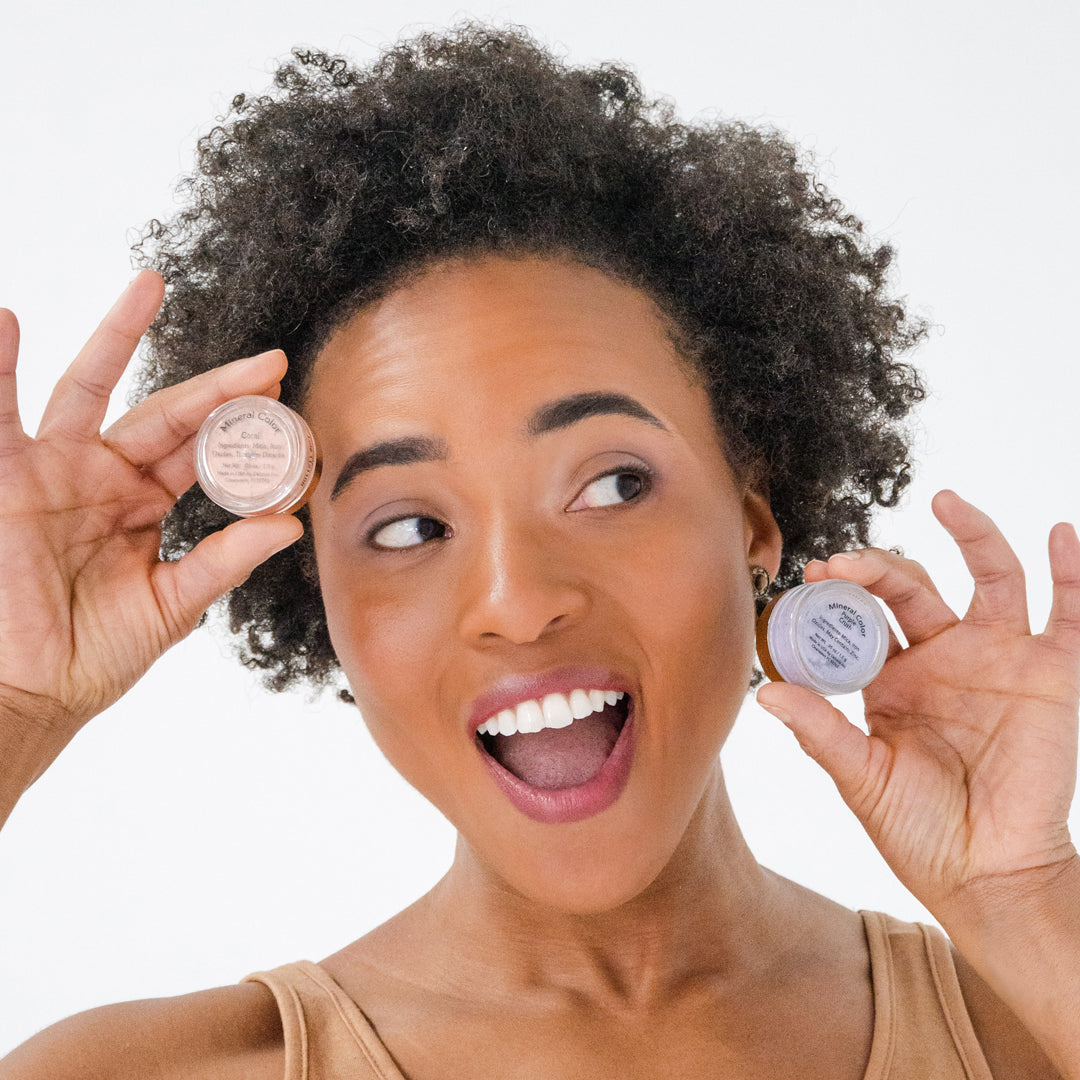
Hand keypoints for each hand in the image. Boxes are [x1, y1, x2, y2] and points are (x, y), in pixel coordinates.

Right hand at [0, 271, 302, 768]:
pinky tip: (7, 320)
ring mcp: (54, 467)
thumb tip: (291, 524)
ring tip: (151, 285)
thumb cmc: (93, 655)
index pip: (203, 451)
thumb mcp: (171, 604)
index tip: (287, 399)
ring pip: (87, 386)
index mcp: (144, 503)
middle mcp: (103, 475)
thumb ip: (225, 559)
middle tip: (268, 359)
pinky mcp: (5, 473)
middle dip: (216, 386)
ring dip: (116, 337)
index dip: (242, 426)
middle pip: (165, 411)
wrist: (25, 690)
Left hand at [756, 491, 1079, 916]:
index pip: (867, 612)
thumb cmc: (919, 830)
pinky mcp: (1053, 673)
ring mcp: (1000, 658)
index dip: (844, 589)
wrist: (985, 874)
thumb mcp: (861, 777)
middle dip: (880, 566)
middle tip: (847, 561)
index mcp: (894, 675)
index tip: (815, 574)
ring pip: (989, 578)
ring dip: (973, 535)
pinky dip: (1070, 573)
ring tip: (945, 500)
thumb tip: (764, 694)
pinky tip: (1057, 534)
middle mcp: (945, 655)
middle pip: (915, 585)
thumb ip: (820, 731)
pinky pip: (1067, 614)